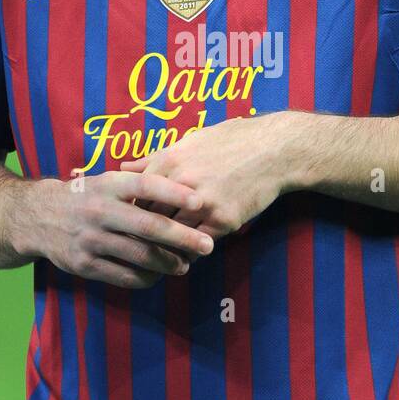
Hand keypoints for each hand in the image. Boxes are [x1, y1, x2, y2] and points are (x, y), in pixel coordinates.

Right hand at [9, 169, 213, 288]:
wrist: (37, 218)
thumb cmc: (85, 196)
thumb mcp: (105, 180)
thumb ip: (139, 183)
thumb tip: (185, 188)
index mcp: (107, 185)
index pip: (145, 185)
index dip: (173, 192)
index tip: (199, 201)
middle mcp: (98, 211)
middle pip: (147, 226)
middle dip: (181, 237)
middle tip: (207, 245)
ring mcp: (90, 239)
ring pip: (139, 256)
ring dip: (168, 263)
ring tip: (185, 265)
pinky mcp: (84, 264)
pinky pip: (123, 276)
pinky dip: (146, 278)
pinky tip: (158, 275)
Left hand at [119, 114, 287, 240]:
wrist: (274, 150)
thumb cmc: (231, 141)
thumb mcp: (190, 141)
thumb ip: (155, 157)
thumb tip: (124, 166)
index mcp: (169, 161)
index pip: (136, 196)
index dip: (131, 212)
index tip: (128, 222)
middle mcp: (182, 183)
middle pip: (149, 218)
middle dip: (143, 232)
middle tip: (136, 245)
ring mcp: (203, 203)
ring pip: (172, 235)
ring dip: (164, 247)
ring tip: (156, 258)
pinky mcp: (224, 220)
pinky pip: (197, 245)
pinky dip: (189, 252)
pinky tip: (185, 256)